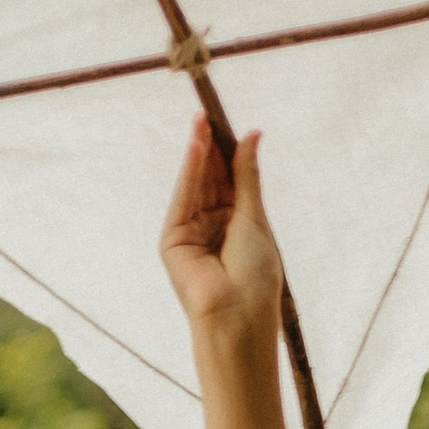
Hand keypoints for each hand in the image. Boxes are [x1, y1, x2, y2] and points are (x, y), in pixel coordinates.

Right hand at [161, 120, 282, 339]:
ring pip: (195, 185)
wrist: (238, 315)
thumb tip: (252, 135)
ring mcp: (190, 232)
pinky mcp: (173, 240)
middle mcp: (211, 225)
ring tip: (201, 122)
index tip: (228, 122)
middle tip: (209, 112)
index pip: (229, 179)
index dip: (228, 151)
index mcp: (235, 223)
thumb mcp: (254, 217)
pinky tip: (195, 149)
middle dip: (210, 147)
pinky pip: (182, 199)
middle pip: (210, 179)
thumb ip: (247, 176)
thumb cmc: (255, 274)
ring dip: (198, 153)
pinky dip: (188, 174)